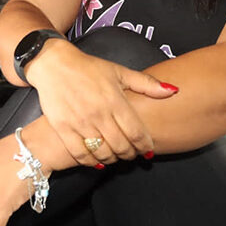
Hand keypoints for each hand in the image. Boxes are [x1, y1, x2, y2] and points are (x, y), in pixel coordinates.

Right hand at [27, 39, 177, 165]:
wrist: (53, 64)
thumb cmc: (87, 67)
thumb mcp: (118, 71)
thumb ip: (146, 84)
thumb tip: (172, 90)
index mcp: (115, 101)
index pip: (137, 133)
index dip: (145, 146)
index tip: (147, 150)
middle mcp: (99, 114)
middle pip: (122, 146)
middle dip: (130, 154)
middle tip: (132, 154)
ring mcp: (80, 122)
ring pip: (103, 152)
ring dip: (113, 158)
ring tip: (116, 156)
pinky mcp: (63, 128)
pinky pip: (80, 153)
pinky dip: (91, 161)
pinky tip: (97, 160)